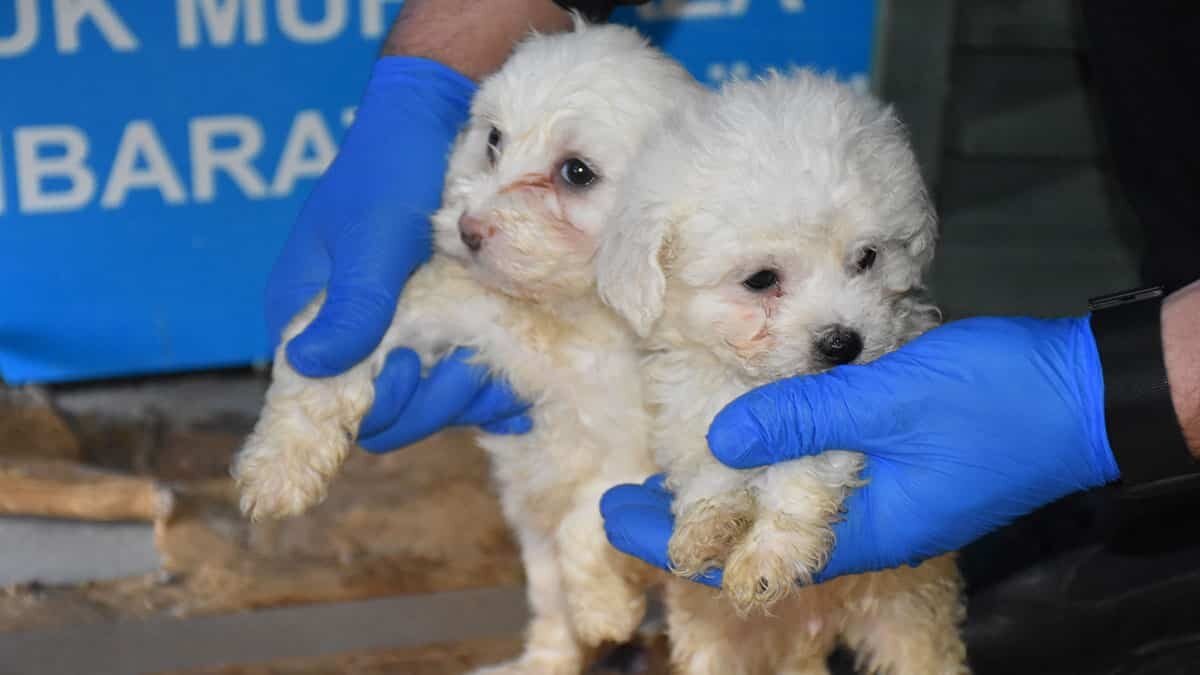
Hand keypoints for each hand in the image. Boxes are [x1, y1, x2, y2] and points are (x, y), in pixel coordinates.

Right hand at [266, 57, 530, 449]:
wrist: (435, 119)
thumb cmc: (388, 167)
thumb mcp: (370, 235)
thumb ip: (352, 302)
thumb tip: (312, 367)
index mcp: (310, 313)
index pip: (326, 395)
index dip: (370, 402)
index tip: (409, 372)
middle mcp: (354, 332)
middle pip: (386, 410)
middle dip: (429, 402)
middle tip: (466, 370)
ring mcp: (406, 330)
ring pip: (433, 399)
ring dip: (465, 394)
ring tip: (495, 359)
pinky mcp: (451, 323)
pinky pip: (468, 375)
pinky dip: (494, 381)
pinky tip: (522, 369)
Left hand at [602, 316, 1119, 583]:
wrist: (1082, 393)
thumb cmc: (995, 401)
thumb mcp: (893, 399)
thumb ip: (806, 416)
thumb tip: (722, 438)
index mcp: (860, 527)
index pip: (743, 553)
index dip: (671, 538)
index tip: (613, 512)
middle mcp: (864, 523)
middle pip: (756, 535)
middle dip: (687, 520)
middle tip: (624, 494)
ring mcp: (879, 496)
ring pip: (780, 506)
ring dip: (724, 492)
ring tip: (667, 470)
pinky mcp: (891, 464)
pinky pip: (814, 475)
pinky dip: (768, 460)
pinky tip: (744, 432)